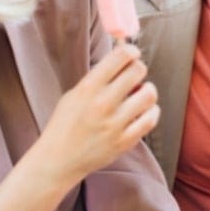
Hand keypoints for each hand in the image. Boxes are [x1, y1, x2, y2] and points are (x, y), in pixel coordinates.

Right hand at [40, 43, 159, 181]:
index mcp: (88, 88)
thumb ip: (98, 77)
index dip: (130, 50)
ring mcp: (115, 124)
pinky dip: (151, 111)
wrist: (58, 160)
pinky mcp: (125, 141)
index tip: (131, 53)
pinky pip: (150, 119)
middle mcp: (103, 104)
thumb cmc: (65, 124)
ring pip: (149, 94)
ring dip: (147, 90)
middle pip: (138, 71)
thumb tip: (123, 56)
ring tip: (140, 94)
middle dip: (138, 68)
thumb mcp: (74, 94)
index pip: (120, 57)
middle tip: (134, 74)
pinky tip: (144, 111)